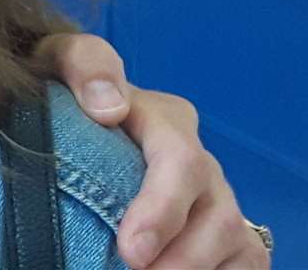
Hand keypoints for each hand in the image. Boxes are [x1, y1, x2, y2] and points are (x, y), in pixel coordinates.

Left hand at [39, 33, 271, 268]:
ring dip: (199, 267)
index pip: (181, 161)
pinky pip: (248, 258)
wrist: (67, 115)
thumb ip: (85, 65)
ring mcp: (216, 197)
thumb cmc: (63, 90)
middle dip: (183, 257)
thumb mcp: (60, 59)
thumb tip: (109, 107)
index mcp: (166, 119)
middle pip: (218, 214)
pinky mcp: (224, 230)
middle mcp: (200, 161)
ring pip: (237, 240)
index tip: (131, 250)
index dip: (162, 209)